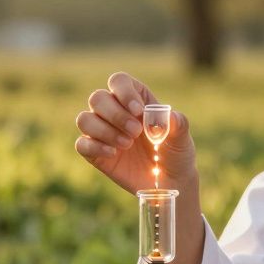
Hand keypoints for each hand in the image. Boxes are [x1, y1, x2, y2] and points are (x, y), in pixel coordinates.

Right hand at [74, 72, 198, 196]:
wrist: (170, 182)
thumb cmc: (176, 153)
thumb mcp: (182, 137)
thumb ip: (176, 124)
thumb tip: (164, 116)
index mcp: (135, 99)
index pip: (119, 81)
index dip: (124, 92)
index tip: (138, 111)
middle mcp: (115, 112)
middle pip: (97, 98)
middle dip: (115, 114)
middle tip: (136, 133)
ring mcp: (103, 132)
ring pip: (84, 119)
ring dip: (104, 131)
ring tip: (127, 144)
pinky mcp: (95, 153)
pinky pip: (81, 144)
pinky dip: (95, 147)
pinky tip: (114, 154)